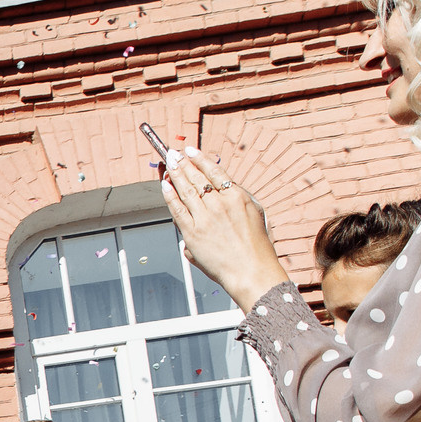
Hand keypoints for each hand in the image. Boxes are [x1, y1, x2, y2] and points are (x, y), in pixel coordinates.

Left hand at [159, 150, 290, 309]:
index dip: (200, 159)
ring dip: (175, 174)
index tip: (191, 151)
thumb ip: (233, 202)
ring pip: (186, 190)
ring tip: (169, 164)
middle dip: (183, 163)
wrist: (251, 270)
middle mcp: (220, 204)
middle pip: (197, 178)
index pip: (214, 172)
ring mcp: (205, 218)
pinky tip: (165, 185)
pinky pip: (177, 209)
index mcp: (237, 197)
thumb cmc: (255, 247)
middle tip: (174, 153)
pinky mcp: (193, 233)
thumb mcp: (254, 214)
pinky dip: (170, 195)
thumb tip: (215, 193)